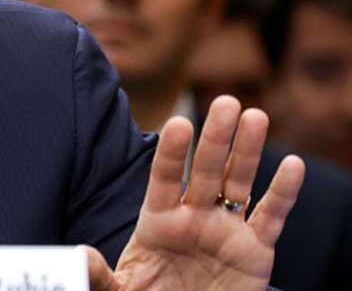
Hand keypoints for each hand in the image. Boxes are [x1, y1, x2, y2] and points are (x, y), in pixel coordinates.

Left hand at [84, 96, 304, 289]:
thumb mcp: (122, 290)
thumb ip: (101, 275)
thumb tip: (80, 256)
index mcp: (158, 220)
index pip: (164, 178)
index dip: (172, 152)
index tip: (178, 122)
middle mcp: (193, 216)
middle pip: (206, 170)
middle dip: (215, 138)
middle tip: (226, 101)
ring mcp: (225, 229)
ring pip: (238, 183)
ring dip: (248, 152)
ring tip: (255, 116)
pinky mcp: (255, 250)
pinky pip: (271, 216)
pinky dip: (283, 192)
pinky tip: (293, 165)